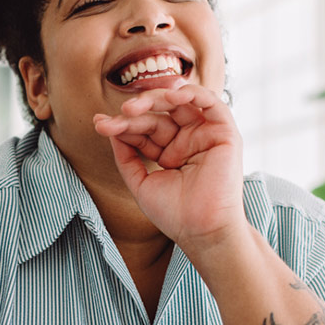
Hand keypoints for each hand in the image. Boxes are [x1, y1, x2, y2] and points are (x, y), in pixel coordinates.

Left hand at [92, 84, 245, 249]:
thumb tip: (110, 128)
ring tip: (132, 107)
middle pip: (158, 116)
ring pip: (180, 104)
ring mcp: (205, 136)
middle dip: (135, 113)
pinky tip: (171, 94)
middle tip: (118, 115)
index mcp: (169, 152)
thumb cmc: (174, 213)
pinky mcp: (225, 134)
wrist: (201, 230)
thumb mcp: (140, 182)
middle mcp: (187, 141)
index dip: (121, 125)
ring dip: (156, 99)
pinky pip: (212, 103)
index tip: (99, 125)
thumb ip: (126, 156)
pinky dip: (193, 93)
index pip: (143, 130)